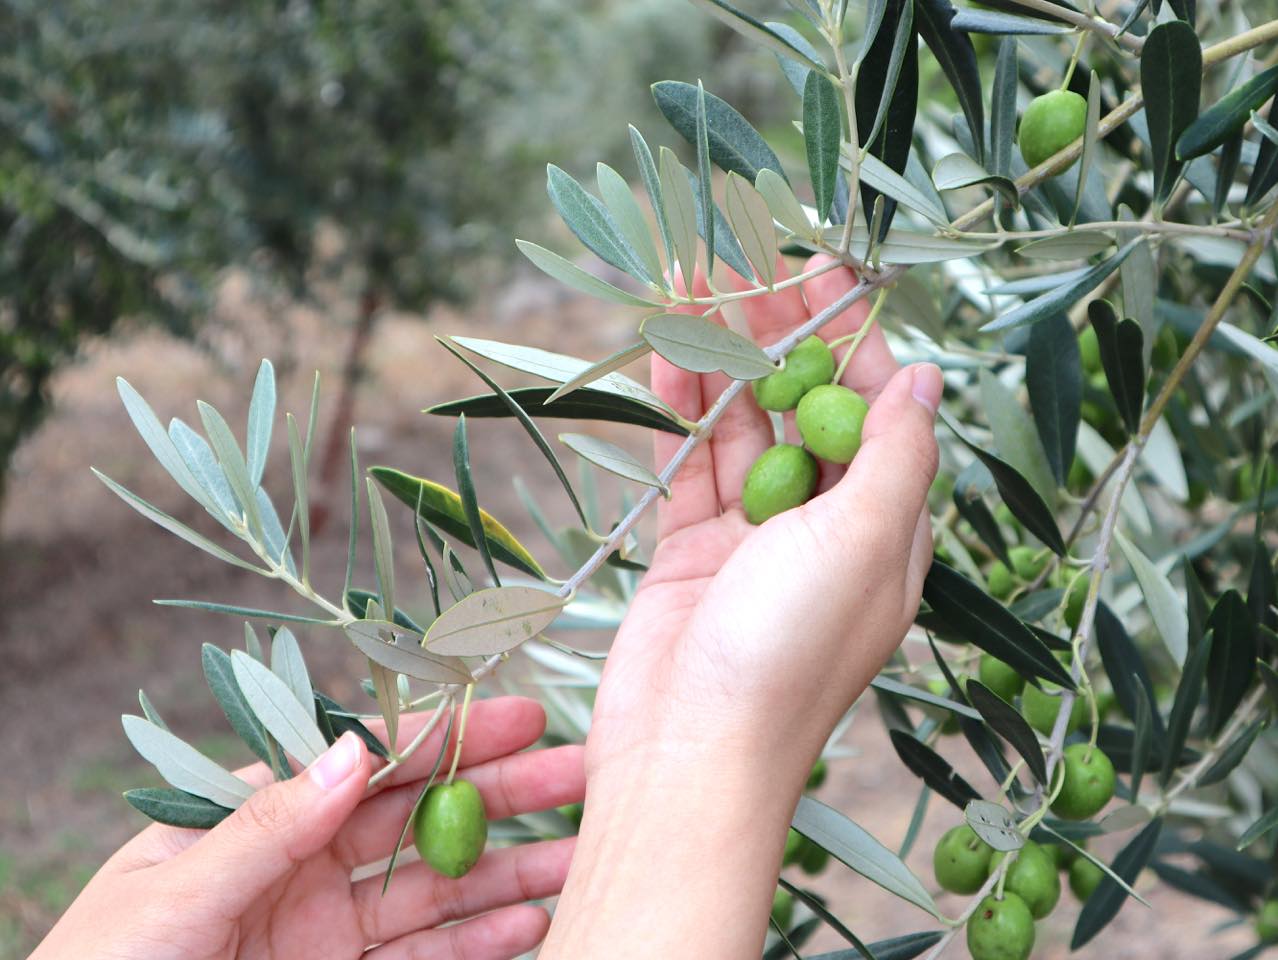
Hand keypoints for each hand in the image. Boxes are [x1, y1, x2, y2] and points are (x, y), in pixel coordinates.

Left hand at [32, 697, 583, 959]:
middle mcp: (301, 864)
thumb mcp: (168, 896)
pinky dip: (479, 943)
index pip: (367, 762)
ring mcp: (324, 929)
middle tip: (581, 775)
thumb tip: (354, 749)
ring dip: (509, 871)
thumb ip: (262, 826)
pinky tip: (529, 926)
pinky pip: (424, 959)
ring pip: (437, 890)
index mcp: (252, 816)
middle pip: (421, 819)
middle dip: (502, 795)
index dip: (448, 735)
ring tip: (577, 855)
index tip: (521, 716)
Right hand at [590, 255, 941, 779]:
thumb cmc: (786, 654)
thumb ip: (893, 455)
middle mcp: (825, 527)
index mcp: (884, 528)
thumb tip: (924, 377)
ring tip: (689, 291)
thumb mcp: (862, 542)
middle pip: (805, 408)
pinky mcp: (691, 549)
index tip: (821, 271)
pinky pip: (690, 463)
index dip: (852, 337)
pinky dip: (680, 412)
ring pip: (741, 428)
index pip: (875, 409)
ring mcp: (753, 538)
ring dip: (720, 363)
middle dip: (776, 335)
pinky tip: (668, 360)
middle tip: (741, 265)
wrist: (685, 755)